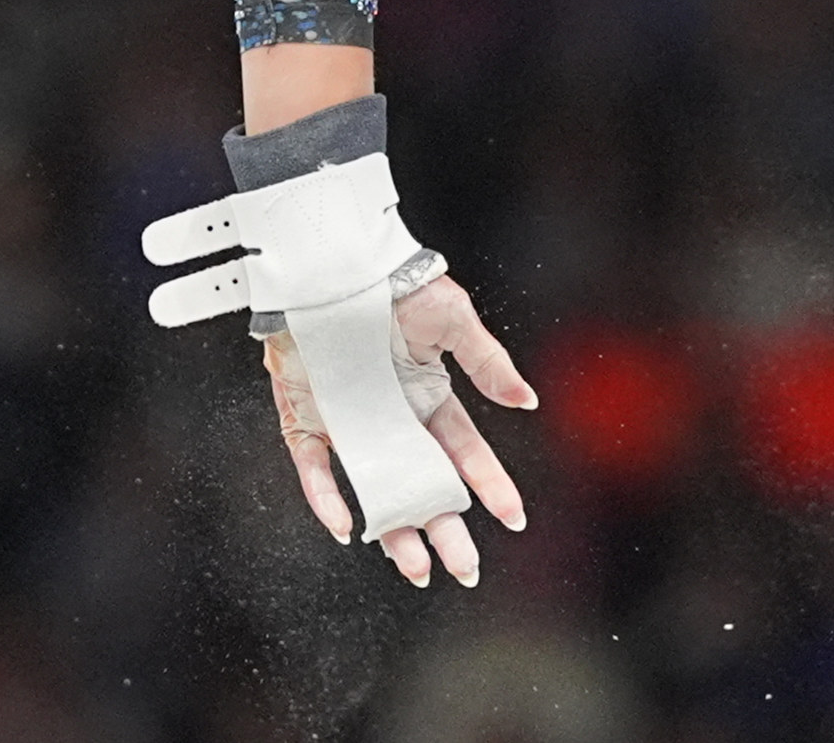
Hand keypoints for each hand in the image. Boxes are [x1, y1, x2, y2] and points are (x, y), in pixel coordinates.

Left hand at [262, 272, 536, 585]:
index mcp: (428, 396)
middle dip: (447, 528)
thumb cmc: (397, 283)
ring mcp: (349, 423)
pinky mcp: (307, 418)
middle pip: (423, 484)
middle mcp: (390, 418)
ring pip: (374, 489)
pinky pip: (315, 468)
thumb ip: (488, 362)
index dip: (488, 484)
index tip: (512, 518)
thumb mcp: (453, 319)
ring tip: (418, 568)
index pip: (463, 452)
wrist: (335, 264)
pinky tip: (347, 527)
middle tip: (466, 568)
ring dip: (395, 530)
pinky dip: (327, 498)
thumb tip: (527, 402)